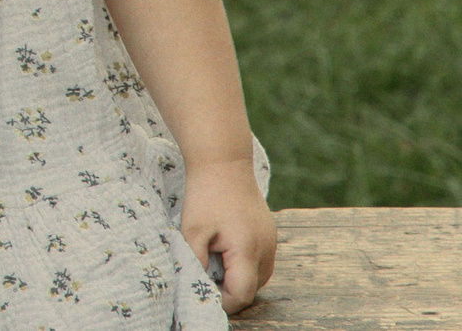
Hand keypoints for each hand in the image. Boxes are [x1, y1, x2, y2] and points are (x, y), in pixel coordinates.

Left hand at [180, 157, 275, 311]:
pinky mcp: (270, 235)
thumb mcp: (192, 230)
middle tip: (204, 276)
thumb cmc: (206, 194)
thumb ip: (195, 262)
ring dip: (237, 278)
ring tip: (212, 261)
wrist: (223, 162)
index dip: (223, 302)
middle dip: (229, 291)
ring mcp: (271, 242)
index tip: (203, 293)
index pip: (242, 294)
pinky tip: (223, 250)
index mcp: (247, 250)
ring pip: (258, 277)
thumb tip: (198, 286)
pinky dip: (244, 265)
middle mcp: (266, 249)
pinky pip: (260, 261)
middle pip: (252, 289)